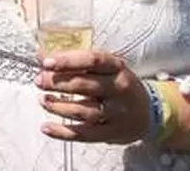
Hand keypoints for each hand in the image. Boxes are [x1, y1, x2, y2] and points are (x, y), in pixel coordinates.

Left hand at [35, 51, 149, 144]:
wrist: (149, 112)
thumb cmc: (120, 85)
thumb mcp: (107, 68)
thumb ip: (78, 62)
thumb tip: (42, 55)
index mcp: (117, 67)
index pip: (92, 60)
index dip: (67, 60)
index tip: (46, 62)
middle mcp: (118, 88)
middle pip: (84, 85)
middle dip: (57, 83)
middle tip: (40, 80)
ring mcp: (116, 112)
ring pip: (83, 110)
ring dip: (58, 106)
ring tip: (43, 100)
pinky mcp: (111, 132)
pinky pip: (84, 134)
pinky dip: (62, 132)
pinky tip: (47, 127)